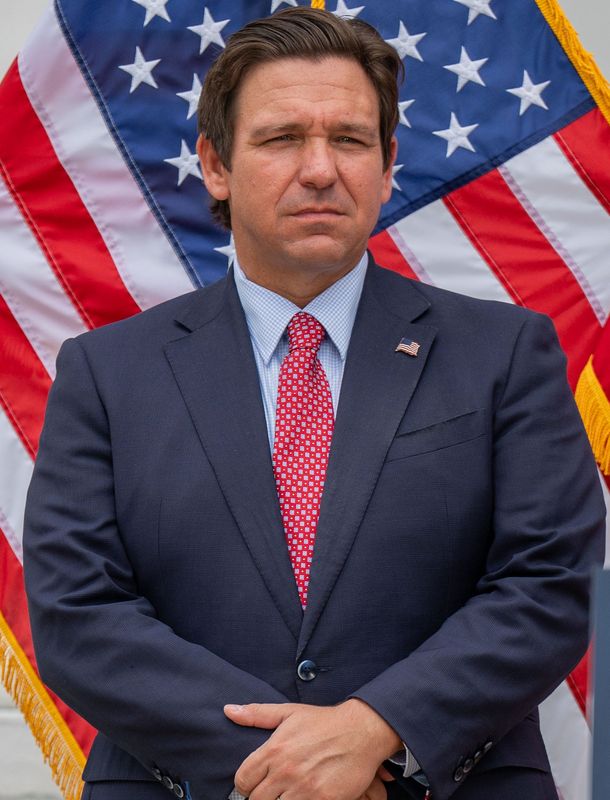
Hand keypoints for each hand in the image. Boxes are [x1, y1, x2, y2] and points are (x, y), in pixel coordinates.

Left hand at [224, 699, 400, 799]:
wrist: (361, 732)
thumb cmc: (324, 722)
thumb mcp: (289, 712)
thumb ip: (257, 714)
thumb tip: (229, 710)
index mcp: (274, 749)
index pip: (243, 780)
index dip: (246, 784)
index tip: (255, 783)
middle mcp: (285, 770)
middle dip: (261, 797)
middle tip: (272, 791)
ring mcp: (303, 788)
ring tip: (288, 793)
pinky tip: (303, 797)